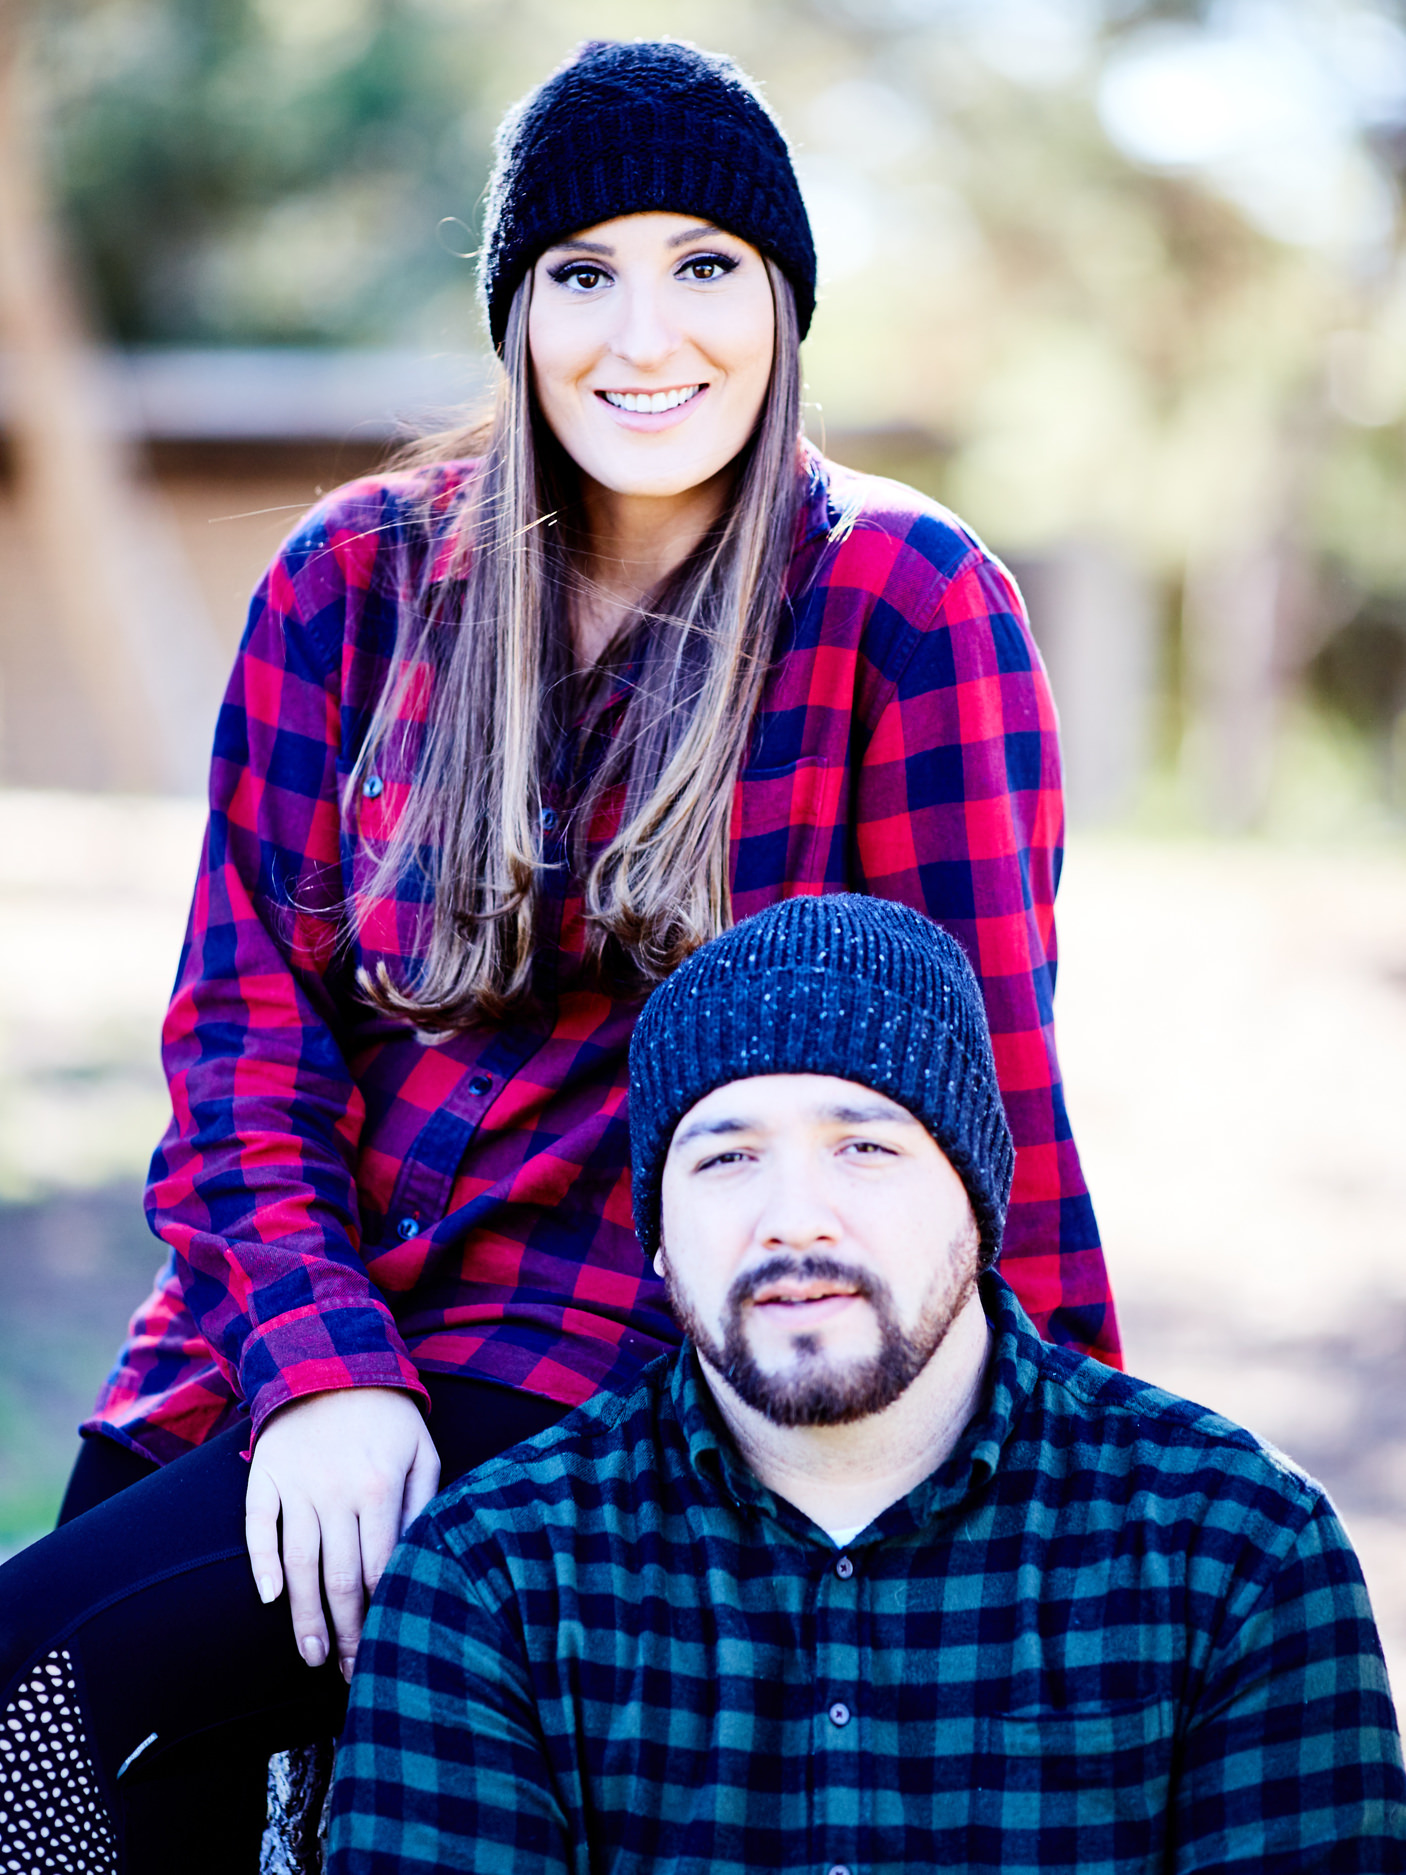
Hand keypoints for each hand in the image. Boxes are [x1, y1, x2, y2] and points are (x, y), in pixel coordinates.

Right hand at [245, 1386, 439, 1680]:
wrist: (331, 1359)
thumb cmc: (388, 1414)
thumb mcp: (422, 1452)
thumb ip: (423, 1506)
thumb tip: (417, 1562)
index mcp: (381, 1488)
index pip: (381, 1569)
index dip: (382, 1616)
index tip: (385, 1650)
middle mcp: (336, 1492)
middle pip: (339, 1578)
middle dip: (346, 1633)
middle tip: (349, 1673)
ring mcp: (297, 1485)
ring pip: (298, 1564)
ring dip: (303, 1616)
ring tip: (313, 1657)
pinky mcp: (265, 1475)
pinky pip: (258, 1526)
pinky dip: (261, 1564)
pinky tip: (270, 1598)